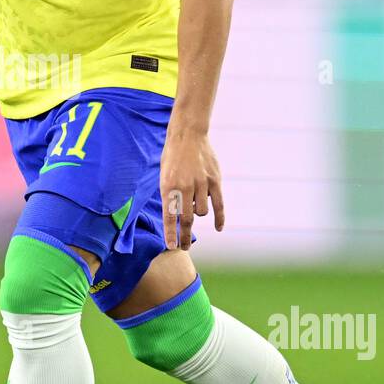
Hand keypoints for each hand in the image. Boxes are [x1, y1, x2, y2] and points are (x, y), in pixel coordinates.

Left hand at [160, 128, 224, 249]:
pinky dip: (219, 218)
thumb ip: (171, 196)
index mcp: (168, 186)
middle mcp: (185, 187)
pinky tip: (218, 228)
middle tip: (184, 247)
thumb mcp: (164, 176)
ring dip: (198, 214)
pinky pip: (219, 204)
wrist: (187, 135)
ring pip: (202, 212)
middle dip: (185, 236)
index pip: (169, 216)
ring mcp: (201, 184)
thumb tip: (179, 216)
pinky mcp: (215, 180)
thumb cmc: (172, 157)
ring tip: (193, 203)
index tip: (171, 247)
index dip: (170, 234)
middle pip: (187, 220)